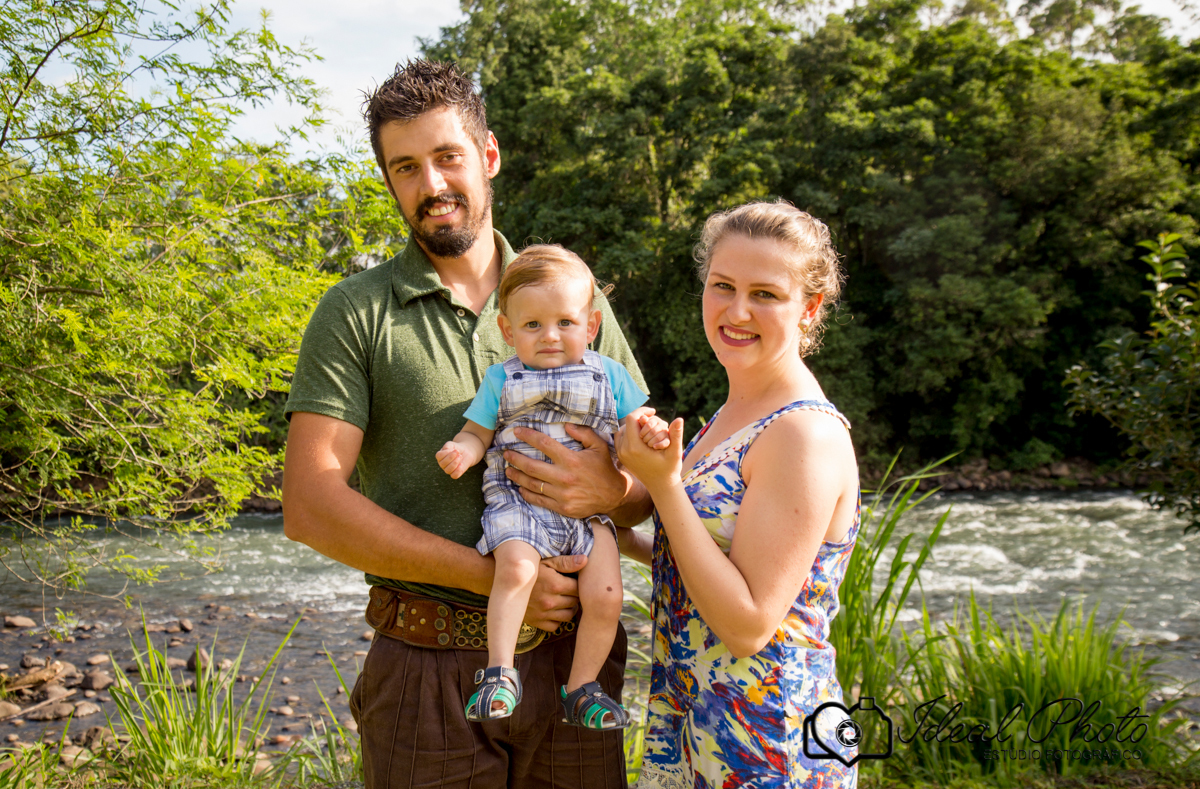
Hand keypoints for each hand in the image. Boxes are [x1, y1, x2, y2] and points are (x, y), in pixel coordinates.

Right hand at [436, 441, 469, 478]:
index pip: (439, 456)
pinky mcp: (455, 474)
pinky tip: (461, 464)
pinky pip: (454, 476)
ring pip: (448, 470)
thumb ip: (447, 446)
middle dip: (451, 457)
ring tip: (460, 457)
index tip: (455, 449)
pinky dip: (457, 471)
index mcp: (440, 456)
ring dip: (455, 463)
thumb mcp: (451, 444)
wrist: (466, 452)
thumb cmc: (456, 448)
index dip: (447, 452)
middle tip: (458, 453)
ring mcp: (448, 470)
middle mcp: (442, 464)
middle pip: (443, 463)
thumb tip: (447, 451)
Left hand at [503, 424, 625, 518]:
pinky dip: (527, 494)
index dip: (528, 436)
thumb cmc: (605, 469)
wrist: (615, 496)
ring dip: (517, 476)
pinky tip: (520, 488)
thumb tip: (565, 425)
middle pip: (532, 466)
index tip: (516, 431)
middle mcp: (565, 477)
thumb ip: (583, 433)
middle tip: (506, 454)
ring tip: (508, 470)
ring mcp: (562, 494)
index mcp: (572, 460)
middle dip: (516, 459)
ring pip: (533, 484)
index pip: (544, 444)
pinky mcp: (562, 507)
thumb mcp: (599, 446)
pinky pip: (539, 500)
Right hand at [524, 554, 585, 630]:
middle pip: (575, 602)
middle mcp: (550, 601)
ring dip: (569, 608)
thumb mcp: (546, 561)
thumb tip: (585, 560)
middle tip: (570, 589)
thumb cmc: (528, 569)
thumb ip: (566, 562)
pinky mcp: (536, 621)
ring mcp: (543, 613)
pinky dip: (557, 620)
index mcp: (555, 585)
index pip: (578, 588)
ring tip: (566, 600)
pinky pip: (555, 626)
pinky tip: (555, 610)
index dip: (578, 584)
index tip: (574, 580)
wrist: (505, 582)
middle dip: (575, 596)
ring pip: (568, 616)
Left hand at [616, 415, 684, 492]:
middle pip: (627, 423)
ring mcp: (620, 454)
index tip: (653, 411)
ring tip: (647, 429)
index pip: (632, 418)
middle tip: (653, 423)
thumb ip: (676, 434)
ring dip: (634, 426)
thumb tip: (679, 419)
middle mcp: (624, 450)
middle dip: (640, 420)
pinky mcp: (620, 456)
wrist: (660, 486)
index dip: (642, 410)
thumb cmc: (669, 469)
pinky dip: (629, 433)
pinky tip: (641, 437)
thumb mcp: (675, 452)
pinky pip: (620, 437)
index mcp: (635, 447)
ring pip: (622, 429)